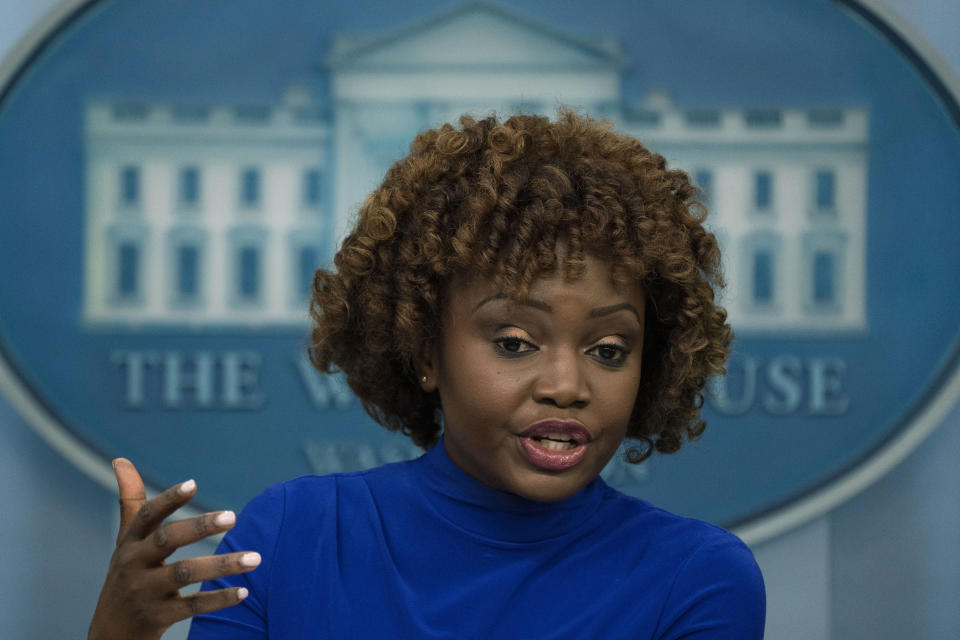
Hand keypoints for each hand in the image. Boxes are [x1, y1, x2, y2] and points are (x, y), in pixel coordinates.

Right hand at [88, 459, 260, 639]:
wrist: (110, 634)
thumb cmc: (127, 575)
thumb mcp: (125, 541)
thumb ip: (131, 502)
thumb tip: (120, 460)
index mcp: (129, 542)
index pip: (147, 515)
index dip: (168, 499)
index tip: (193, 484)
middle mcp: (133, 564)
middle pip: (166, 540)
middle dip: (200, 527)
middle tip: (234, 516)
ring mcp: (144, 592)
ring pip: (184, 573)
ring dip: (222, 565)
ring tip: (256, 558)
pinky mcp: (156, 617)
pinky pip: (191, 606)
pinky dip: (217, 599)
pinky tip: (243, 592)